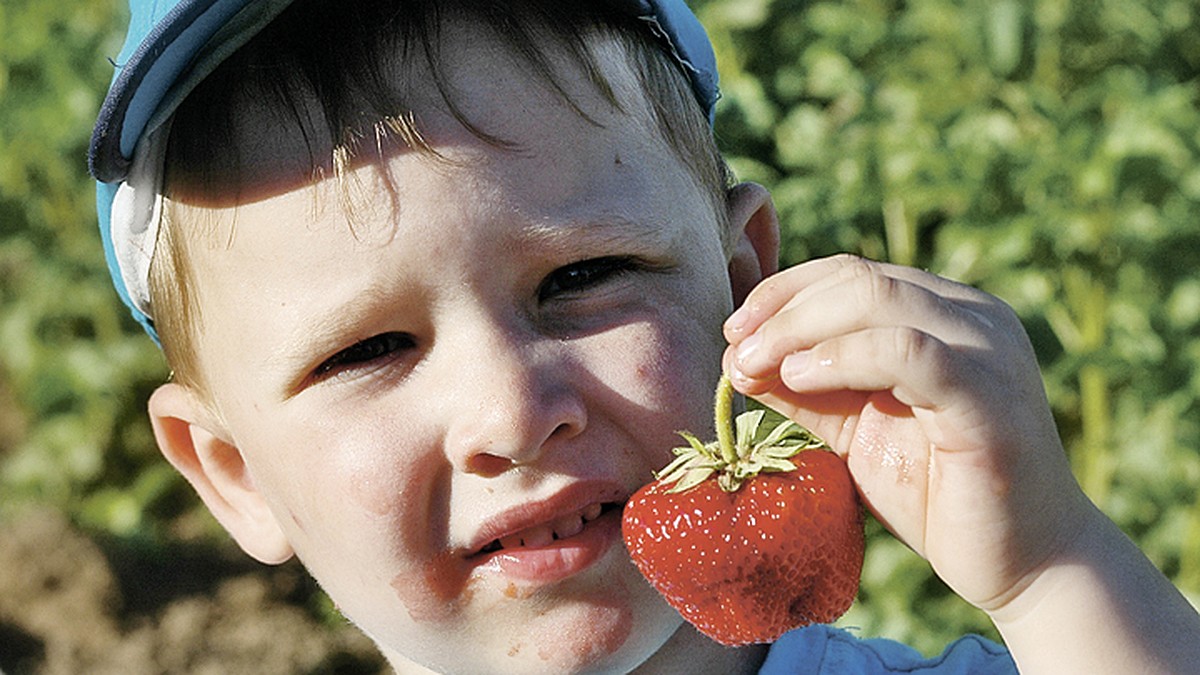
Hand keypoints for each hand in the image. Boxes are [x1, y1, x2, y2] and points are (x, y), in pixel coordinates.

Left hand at [722, 254, 1090, 611]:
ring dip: (799, 329)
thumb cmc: (936, 494)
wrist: (1025, 564)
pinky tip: (800, 377)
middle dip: (781, 310)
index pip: (852, 273)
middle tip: (734, 349)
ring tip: (754, 364)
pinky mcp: (989, 398)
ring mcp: (987, 352)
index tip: (733, 329)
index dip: (784, 292)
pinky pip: (908, 352)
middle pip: (858, 279)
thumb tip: (738, 357)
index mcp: (945, 315)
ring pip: (879, 300)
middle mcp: (973, 319)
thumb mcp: (854, 428)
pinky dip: (842, 357)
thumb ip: (806, 389)